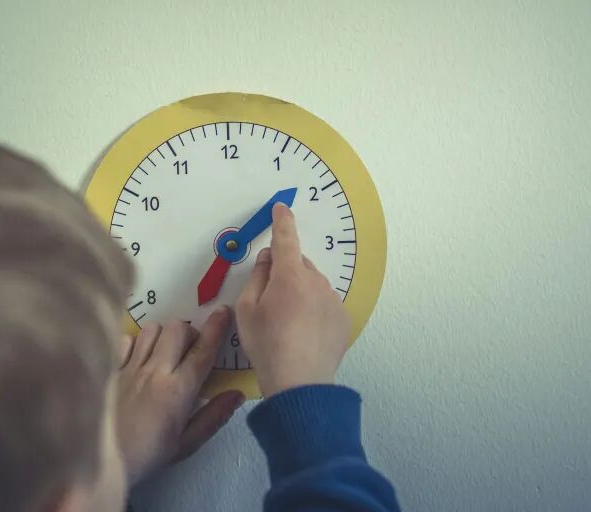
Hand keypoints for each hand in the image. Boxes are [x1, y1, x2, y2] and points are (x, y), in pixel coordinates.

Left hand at [115, 308, 243, 486]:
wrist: (96, 461)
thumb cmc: (146, 456)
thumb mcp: (185, 445)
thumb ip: (213, 417)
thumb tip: (237, 394)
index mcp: (178, 391)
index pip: (203, 351)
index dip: (216, 328)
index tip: (224, 311)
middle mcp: (155, 371)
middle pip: (178, 329)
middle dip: (189, 333)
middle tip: (189, 350)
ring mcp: (129, 367)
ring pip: (152, 329)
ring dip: (163, 336)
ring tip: (163, 353)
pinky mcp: (109, 368)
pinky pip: (126, 339)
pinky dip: (135, 343)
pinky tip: (137, 358)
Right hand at [235, 203, 351, 397]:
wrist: (299, 382)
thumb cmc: (267, 345)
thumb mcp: (247, 310)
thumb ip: (257, 277)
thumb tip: (268, 258)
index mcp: (290, 276)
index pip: (286, 238)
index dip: (282, 221)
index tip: (282, 208)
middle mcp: (316, 282)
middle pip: (298, 264)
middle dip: (285, 272)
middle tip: (270, 299)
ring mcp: (333, 300)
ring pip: (313, 284)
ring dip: (300, 292)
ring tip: (287, 322)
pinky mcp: (343, 318)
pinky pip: (325, 303)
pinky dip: (314, 309)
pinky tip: (304, 331)